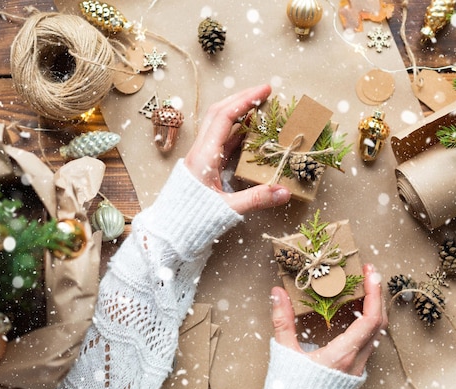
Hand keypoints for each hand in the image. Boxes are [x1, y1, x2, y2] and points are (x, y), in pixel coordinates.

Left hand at [184, 84, 290, 214]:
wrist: (171, 230)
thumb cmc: (194, 218)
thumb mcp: (228, 209)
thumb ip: (257, 199)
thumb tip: (284, 192)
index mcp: (204, 155)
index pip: (224, 117)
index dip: (245, 100)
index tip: (265, 90)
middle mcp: (200, 150)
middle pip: (218, 112)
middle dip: (241, 98)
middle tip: (264, 93)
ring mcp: (201, 156)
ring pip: (218, 124)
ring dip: (238, 112)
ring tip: (260, 108)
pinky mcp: (205, 165)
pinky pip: (221, 140)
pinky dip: (236, 131)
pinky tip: (250, 132)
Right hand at [270, 264, 386, 376]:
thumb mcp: (285, 352)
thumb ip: (283, 321)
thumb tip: (278, 293)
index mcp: (343, 355)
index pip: (371, 320)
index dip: (374, 293)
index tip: (370, 272)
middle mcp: (356, 362)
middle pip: (380, 324)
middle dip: (377, 295)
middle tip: (368, 274)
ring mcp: (358, 368)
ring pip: (376, 334)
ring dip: (374, 309)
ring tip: (362, 290)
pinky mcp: (354, 372)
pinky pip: (368, 343)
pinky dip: (367, 323)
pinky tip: (355, 314)